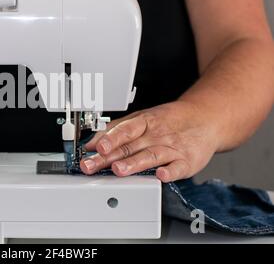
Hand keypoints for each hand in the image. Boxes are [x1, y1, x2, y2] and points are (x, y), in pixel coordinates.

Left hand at [80, 101, 219, 181]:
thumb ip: (115, 131)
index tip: (95, 147)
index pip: (123, 130)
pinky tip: (161, 175)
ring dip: (133, 163)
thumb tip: (90, 144)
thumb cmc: (168, 121)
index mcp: (143, 123)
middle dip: (109, 157)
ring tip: (118, 170)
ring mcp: (171, 148)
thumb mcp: (141, 119)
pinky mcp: (186, 161)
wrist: (204, 118)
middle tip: (92, 165)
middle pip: (130, 146)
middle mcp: (155, 135)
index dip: (109, 139)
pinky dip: (170, 172)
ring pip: (150, 156)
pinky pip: (177, 167)